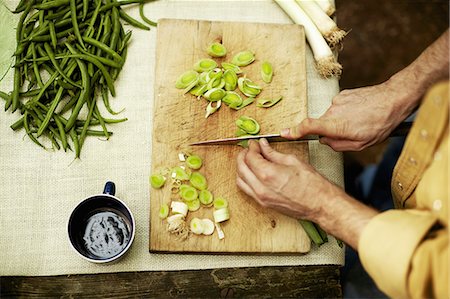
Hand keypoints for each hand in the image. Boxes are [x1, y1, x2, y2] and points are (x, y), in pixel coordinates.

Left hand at [236, 138, 377, 248]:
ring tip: (250, 160)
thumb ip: (273, 153)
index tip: (255, 143)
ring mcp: (261, 198)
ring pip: (240, 180)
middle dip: (243, 156)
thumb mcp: (293, 161)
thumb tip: (263, 146)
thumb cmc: (312, 185)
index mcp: (268, 174)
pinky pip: (246, 190)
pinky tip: (252, 173)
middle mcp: (261, 188)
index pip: (250, 157)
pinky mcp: (264, 204)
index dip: (251, 147)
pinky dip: (245, 179)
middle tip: (250, 149)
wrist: (321, 205)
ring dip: (241, 168)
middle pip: (241, 168)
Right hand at [281, 81, 415, 150]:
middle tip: (352, 134)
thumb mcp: (360, 144)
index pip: (308, 126)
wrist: (393, 98)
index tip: (284, 133)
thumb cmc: (380, 123)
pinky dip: (347, 112)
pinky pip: (339, 108)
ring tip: (361, 121)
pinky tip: (361, 113)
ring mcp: (337, 101)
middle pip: (322, 125)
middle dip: (332, 131)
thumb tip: (325, 141)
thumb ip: (338, 145)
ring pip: (332, 117)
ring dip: (341, 121)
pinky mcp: (343, 94)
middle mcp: (333, 111)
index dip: (294, 131)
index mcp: (336, 125)